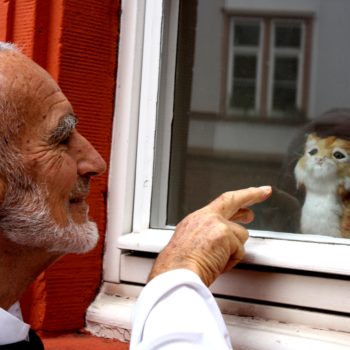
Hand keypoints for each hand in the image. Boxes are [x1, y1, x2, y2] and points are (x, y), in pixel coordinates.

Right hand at [148, 186, 271, 285]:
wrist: (174, 274)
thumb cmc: (179, 267)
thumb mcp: (190, 246)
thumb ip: (208, 238)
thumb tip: (224, 244)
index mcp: (195, 220)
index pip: (219, 205)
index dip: (235, 199)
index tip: (246, 196)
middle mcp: (205, 217)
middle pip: (233, 199)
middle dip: (252, 194)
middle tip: (263, 191)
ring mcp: (215, 223)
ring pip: (240, 236)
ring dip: (233, 251)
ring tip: (215, 261)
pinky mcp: (225, 234)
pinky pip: (239, 250)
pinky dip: (231, 261)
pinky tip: (217, 265)